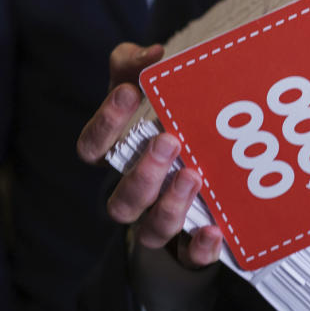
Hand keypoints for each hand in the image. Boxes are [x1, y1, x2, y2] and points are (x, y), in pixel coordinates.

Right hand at [76, 42, 222, 267]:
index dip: (105, 125)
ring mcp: (164, 222)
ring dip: (169, 205)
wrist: (209, 167)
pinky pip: (190, 257)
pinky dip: (199, 248)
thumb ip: (140, 65)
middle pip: (122, 200)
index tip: (129, 93)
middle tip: (168, 139)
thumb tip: (154, 53)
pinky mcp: (193, 245)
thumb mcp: (151, 90)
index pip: (92, 150)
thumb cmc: (169, 121)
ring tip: (193, 174)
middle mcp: (137, 194)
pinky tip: (215, 229)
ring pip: (152, 230)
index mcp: (121, 158)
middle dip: (143, 172)